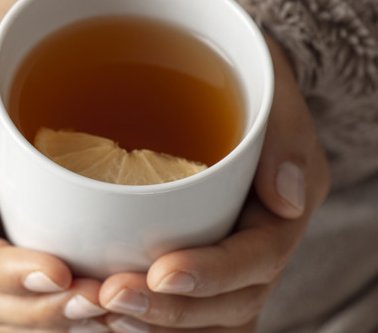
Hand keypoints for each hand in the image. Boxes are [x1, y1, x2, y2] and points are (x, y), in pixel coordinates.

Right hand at [0, 0, 118, 331]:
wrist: (21, 0)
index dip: (5, 276)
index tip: (59, 273)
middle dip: (39, 309)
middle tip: (99, 301)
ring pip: (16, 294)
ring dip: (60, 313)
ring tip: (113, 305)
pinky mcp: (33, 212)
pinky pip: (47, 270)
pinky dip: (75, 293)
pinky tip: (116, 288)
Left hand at [98, 36, 330, 331]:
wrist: (205, 78)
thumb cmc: (239, 81)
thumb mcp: (268, 87)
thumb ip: (283, 134)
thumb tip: (288, 197)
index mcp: (278, 212)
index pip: (258, 259)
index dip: (213, 275)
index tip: (160, 273)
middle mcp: (252, 247)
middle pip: (228, 305)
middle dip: (170, 311)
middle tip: (109, 297)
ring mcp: (220, 263)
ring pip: (203, 321)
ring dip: (152, 325)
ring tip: (99, 311)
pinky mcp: (185, 263)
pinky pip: (177, 313)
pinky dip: (142, 322)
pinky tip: (98, 312)